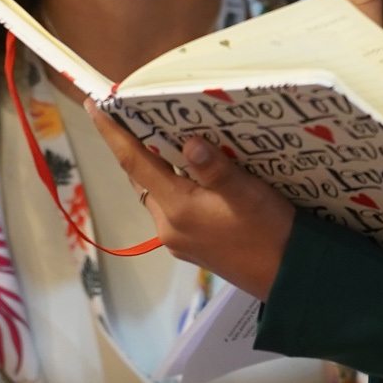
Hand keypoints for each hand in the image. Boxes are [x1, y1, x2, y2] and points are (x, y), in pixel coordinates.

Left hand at [89, 108, 296, 298]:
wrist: (288, 276)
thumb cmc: (270, 231)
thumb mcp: (247, 193)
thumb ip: (215, 168)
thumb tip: (188, 142)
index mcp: (177, 209)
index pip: (135, 164)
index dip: (113, 134)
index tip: (93, 105)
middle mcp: (169, 226)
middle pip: (142, 178)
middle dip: (136, 148)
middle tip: (137, 114)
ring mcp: (179, 240)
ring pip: (157, 193)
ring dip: (157, 168)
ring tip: (168, 139)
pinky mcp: (192, 247)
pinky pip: (172, 208)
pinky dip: (173, 186)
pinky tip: (193, 175)